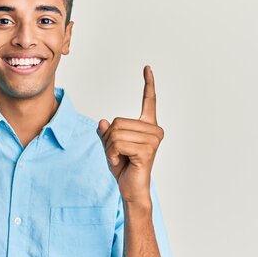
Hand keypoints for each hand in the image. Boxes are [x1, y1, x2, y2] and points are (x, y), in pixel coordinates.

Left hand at [98, 65, 163, 203]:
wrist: (130, 188)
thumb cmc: (123, 166)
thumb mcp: (109, 145)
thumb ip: (106, 132)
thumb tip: (103, 121)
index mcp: (147, 126)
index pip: (149, 101)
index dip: (148, 84)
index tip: (147, 68)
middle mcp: (154, 130)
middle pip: (117, 122)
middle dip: (110, 138)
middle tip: (117, 153)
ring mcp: (152, 140)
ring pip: (116, 133)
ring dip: (110, 147)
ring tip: (120, 157)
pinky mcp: (146, 150)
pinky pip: (117, 143)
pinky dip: (111, 153)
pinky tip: (120, 161)